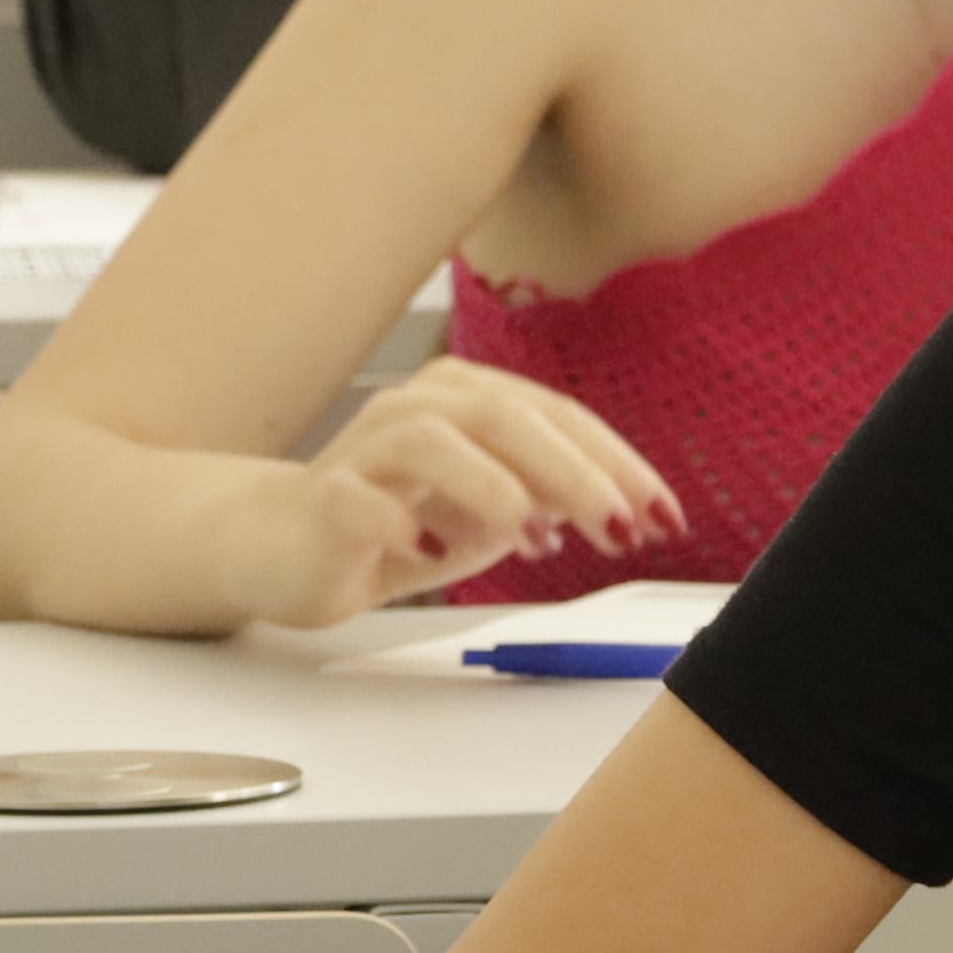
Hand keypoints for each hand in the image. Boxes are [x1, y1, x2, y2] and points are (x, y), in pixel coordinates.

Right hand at [222, 355, 690, 627]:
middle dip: (578, 475)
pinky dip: (403, 524)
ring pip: (435, 439)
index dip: (619, 464)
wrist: (286, 548)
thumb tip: (619, 512)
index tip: (666, 516)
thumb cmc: (399, 525)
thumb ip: (552, 502)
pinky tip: (431, 556)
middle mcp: (420, 405)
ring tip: (539, 542)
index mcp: (471, 396)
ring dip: (497, 489)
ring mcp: (366, 446)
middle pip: (507, 417)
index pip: (559, 417)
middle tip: (625, 529)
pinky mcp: (323, 496)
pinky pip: (361, 500)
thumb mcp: (494, 515)